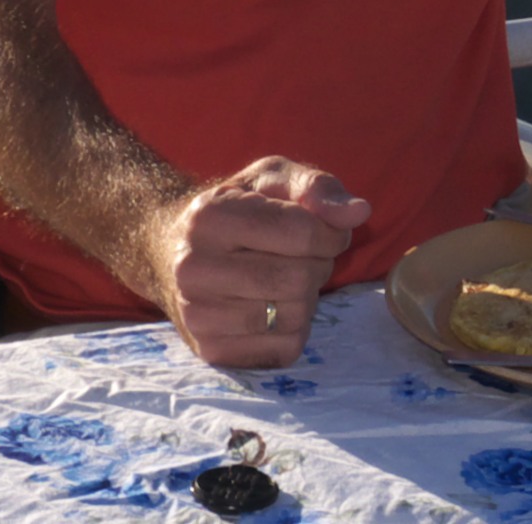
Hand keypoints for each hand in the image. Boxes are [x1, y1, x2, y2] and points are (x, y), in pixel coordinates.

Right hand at [157, 157, 370, 368]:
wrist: (173, 253)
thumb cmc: (236, 210)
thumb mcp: (271, 180)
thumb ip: (316, 187)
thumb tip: (358, 213)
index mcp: (210, 217)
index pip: (300, 233)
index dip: (330, 233)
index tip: (326, 232)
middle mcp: (193, 268)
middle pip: (298, 279)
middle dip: (317, 266)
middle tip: (302, 257)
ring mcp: (198, 315)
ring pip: (294, 317)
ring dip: (307, 298)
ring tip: (285, 279)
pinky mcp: (212, 351)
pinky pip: (285, 349)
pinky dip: (295, 329)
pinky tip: (273, 307)